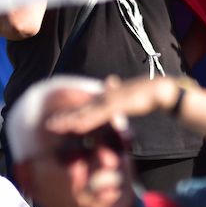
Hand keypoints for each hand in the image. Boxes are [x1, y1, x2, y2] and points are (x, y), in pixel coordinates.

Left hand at [43, 76, 179, 136]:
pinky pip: (97, 115)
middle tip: (47, 124)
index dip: (69, 112)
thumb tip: (110, 80)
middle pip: (80, 109)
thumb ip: (116, 89)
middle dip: (64, 117)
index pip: (84, 106)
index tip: (56, 119)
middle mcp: (103, 98)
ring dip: (69, 120)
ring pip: (85, 113)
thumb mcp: (126, 93)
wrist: (158, 90)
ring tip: (54, 126)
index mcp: (104, 97)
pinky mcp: (116, 105)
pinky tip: (75, 127)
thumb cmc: (143, 93)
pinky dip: (86, 121)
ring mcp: (108, 101)